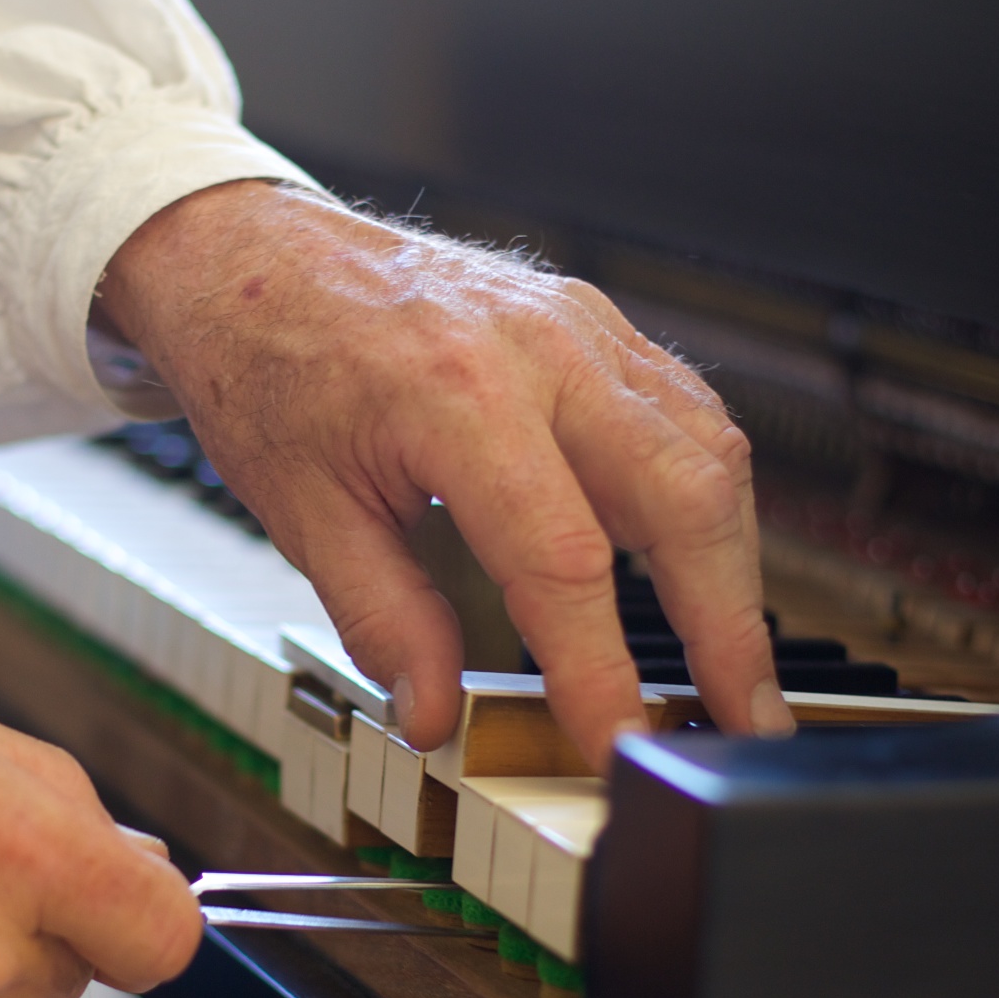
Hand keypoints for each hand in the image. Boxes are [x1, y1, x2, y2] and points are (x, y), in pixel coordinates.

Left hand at [97, 181, 791, 768]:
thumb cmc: (268, 364)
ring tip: (736, 661)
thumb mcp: (303, 512)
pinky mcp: (594, 321)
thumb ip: (384, 620)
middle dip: (729, 624)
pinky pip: (686, 410)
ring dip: (734, 563)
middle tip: (745, 720)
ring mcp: (579, 326)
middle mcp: (539, 350)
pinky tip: (702, 562)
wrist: (253, 255)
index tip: (619, 742)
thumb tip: (433, 716)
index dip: (600, 666)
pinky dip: (708, 495)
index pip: (562, 560)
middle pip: (685, 495)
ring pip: (708, 450)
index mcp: (456, 396)